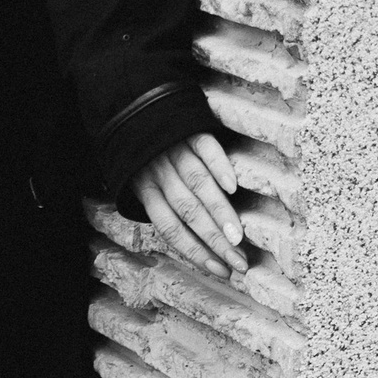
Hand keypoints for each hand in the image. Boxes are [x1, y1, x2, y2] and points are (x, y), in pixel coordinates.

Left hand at [135, 132, 245, 280]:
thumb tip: (203, 245)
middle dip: (214, 241)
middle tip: (239, 263)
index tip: (220, 270)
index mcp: (146, 190)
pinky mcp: (191, 131)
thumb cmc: (147, 155)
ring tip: (238, 237)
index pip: (170, 228)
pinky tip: (232, 185)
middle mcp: (159, 173)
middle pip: (188, 212)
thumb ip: (167, 208)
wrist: (138, 107)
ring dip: (219, 213)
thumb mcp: (145, 182)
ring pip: (198, 185)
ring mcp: (175, 151)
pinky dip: (218, 166)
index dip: (194, 251)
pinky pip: (205, 149)